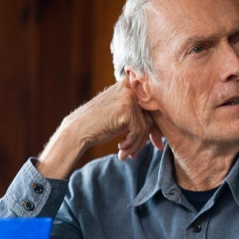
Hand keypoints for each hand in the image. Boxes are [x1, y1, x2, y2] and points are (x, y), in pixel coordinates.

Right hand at [37, 79, 163, 178]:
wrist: (77, 131)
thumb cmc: (98, 125)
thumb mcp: (121, 116)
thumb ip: (139, 116)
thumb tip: (161, 133)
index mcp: (130, 84)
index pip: (151, 107)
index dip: (153, 128)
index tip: (155, 144)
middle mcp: (131, 86)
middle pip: (151, 116)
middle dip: (146, 138)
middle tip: (136, 153)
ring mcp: (129, 97)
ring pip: (146, 126)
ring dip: (137, 144)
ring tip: (125, 153)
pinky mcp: (127, 109)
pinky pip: (139, 131)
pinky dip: (132, 143)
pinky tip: (120, 148)